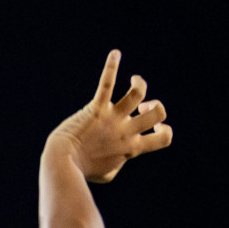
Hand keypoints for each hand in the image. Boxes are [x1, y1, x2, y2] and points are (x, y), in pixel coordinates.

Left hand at [46, 50, 172, 182]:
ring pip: (137, 94)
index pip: (164, 139)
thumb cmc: (82, 170)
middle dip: (156, 106)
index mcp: (131, 147)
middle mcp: (126, 132)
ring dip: (140, 84)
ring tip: (134, 80)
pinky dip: (111, 67)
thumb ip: (119, 163)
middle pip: (157, 114)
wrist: (62, 163)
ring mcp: (112, 119)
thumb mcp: (107, 173)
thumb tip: (119, 157)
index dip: (165, 131)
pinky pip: (106, 84)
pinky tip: (115, 54)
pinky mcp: (96, 109)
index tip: (154, 128)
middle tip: (141, 107)